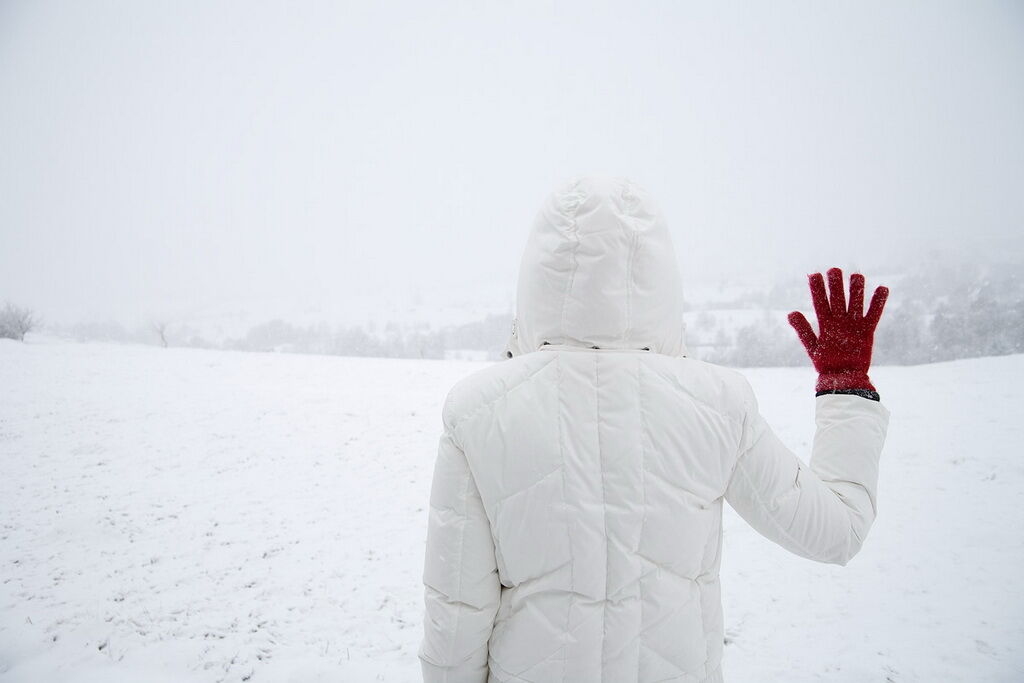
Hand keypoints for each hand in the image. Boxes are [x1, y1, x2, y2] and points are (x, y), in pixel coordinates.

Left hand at [788, 267, 888, 393]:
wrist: (842, 378)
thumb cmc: (825, 364)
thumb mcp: (812, 346)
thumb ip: (803, 329)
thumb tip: (791, 313)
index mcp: (825, 323)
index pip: (820, 302)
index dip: (817, 289)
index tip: (814, 275)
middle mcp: (839, 321)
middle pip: (838, 299)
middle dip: (836, 285)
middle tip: (834, 270)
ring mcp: (853, 325)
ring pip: (856, 303)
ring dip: (856, 290)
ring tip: (857, 276)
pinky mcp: (867, 331)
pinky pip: (874, 314)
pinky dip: (878, 303)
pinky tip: (882, 288)